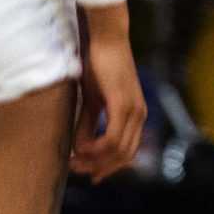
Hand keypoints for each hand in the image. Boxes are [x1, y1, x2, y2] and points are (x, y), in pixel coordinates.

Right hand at [71, 5, 144, 180]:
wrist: (105, 40)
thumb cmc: (97, 67)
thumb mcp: (91, 101)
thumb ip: (88, 124)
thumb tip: (80, 148)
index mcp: (135, 116)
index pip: (127, 153)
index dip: (108, 167)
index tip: (88, 174)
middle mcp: (139, 115)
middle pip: (124, 156)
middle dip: (99, 167)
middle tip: (76, 169)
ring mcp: (134, 110)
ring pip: (119, 150)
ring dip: (96, 160)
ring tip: (74, 160)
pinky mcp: (123, 103)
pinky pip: (113, 137)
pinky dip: (97, 147)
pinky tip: (81, 148)